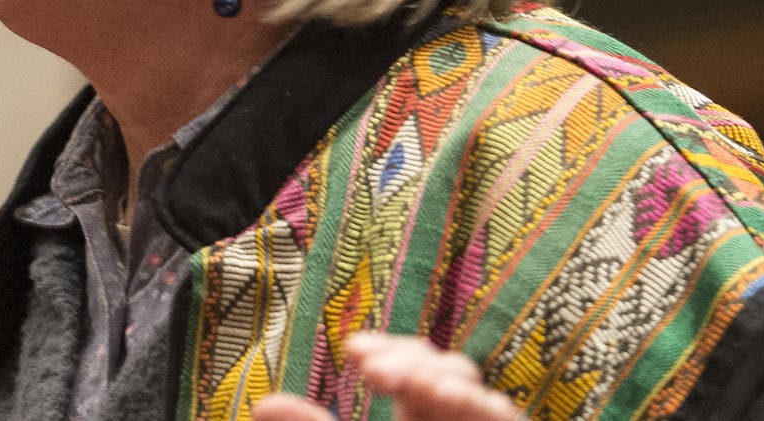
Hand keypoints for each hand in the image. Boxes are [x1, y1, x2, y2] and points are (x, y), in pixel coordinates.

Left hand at [254, 332, 521, 420]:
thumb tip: (262, 406)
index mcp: (420, 415)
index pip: (410, 365)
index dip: (388, 350)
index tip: (353, 351)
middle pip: (443, 368)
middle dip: (408, 360)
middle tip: (368, 367)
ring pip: (472, 389)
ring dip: (437, 377)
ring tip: (401, 379)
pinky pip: (502, 417)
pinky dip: (476, 405)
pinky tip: (440, 396)